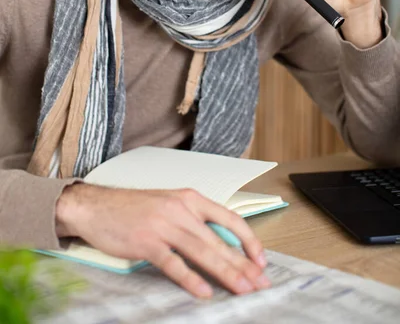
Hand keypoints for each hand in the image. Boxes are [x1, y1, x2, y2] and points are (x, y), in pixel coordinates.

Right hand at [56, 184, 269, 297]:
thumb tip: (221, 246)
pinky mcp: (147, 242)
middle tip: (260, 283)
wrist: (96, 205)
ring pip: (202, 252)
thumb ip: (193, 220)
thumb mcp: (169, 204)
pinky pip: (174, 263)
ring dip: (225, 273)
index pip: (229, 218)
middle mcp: (181, 209)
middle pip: (219, 240)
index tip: (261, 260)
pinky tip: (204, 292)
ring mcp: (164, 225)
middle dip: (243, 264)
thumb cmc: (134, 207)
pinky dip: (191, 279)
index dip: (248, 240)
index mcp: (190, 198)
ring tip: (242, 290)